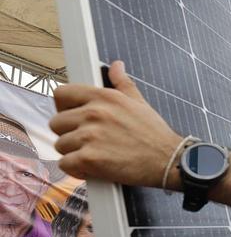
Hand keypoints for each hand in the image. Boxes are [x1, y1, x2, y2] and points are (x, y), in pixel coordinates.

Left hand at [50, 61, 182, 187]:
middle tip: (88, 141)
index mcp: (104, 97)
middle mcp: (94, 113)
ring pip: (60, 145)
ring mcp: (90, 136)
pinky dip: (77, 170)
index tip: (72, 117)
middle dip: (69, 134)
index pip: (61, 94)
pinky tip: (92, 168)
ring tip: (94, 155)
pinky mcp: (89, 159)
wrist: (168, 161)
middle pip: (56, 123)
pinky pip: (65, 164)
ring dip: (74, 153)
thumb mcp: (140, 103)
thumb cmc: (155, 135)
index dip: (64, 108)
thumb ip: (122, 83)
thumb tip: (116, 66)